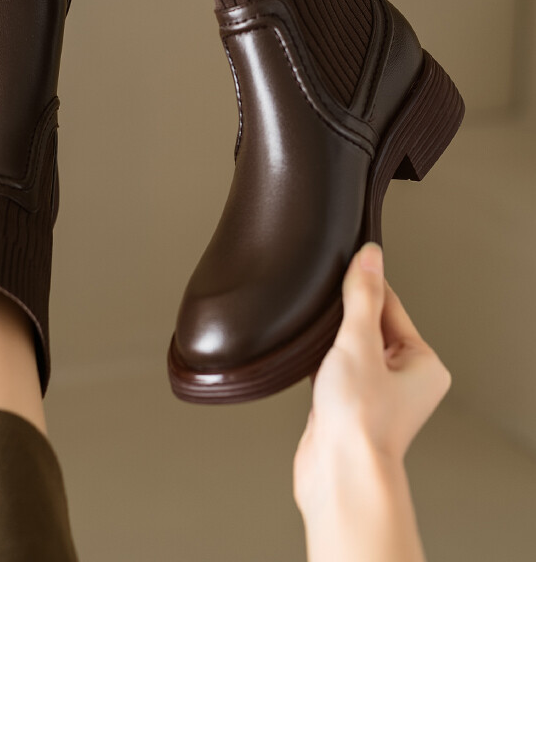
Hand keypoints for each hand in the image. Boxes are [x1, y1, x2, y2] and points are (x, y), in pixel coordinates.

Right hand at [293, 242, 451, 559]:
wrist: (338, 473)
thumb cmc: (359, 421)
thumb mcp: (359, 343)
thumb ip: (361, 297)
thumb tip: (370, 256)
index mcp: (424, 363)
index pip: (391, 307)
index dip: (364, 287)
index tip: (342, 267)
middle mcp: (406, 380)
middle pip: (369, 327)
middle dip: (343, 320)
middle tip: (325, 316)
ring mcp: (376, 396)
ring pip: (349, 350)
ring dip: (330, 345)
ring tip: (317, 348)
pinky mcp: (348, 408)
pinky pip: (333, 371)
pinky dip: (319, 365)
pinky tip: (306, 365)